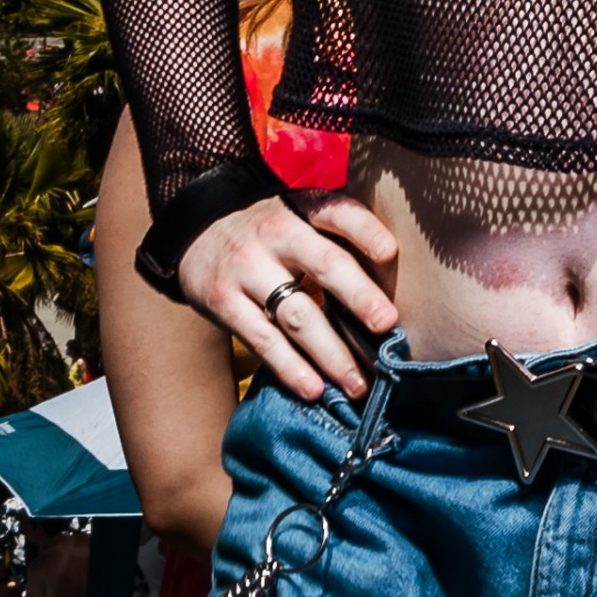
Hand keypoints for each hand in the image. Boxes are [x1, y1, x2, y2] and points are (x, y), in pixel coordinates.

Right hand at [176, 191, 401, 401]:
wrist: (196, 229)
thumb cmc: (270, 231)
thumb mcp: (300, 215)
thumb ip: (341, 236)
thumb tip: (400, 279)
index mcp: (302, 208)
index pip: (337, 212)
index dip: (364, 230)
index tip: (390, 253)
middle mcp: (275, 235)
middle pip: (323, 264)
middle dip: (358, 296)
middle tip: (387, 326)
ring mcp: (246, 269)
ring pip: (296, 313)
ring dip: (331, 352)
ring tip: (358, 383)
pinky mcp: (223, 302)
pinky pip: (262, 340)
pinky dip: (290, 367)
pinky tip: (314, 388)